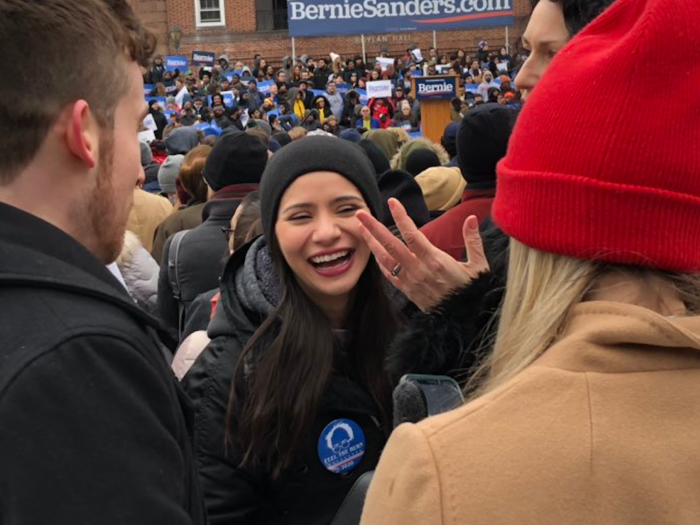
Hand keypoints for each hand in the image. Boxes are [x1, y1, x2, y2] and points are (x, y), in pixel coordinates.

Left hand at [356, 198, 488, 311]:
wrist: (462, 320)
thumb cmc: (471, 292)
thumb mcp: (478, 266)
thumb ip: (473, 240)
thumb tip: (471, 218)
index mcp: (435, 260)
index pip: (413, 234)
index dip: (401, 217)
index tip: (392, 202)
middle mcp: (419, 269)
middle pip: (391, 244)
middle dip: (374, 228)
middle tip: (360, 213)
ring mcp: (410, 281)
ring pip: (385, 259)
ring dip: (371, 242)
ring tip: (360, 228)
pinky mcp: (407, 291)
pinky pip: (389, 275)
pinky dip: (379, 262)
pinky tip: (374, 252)